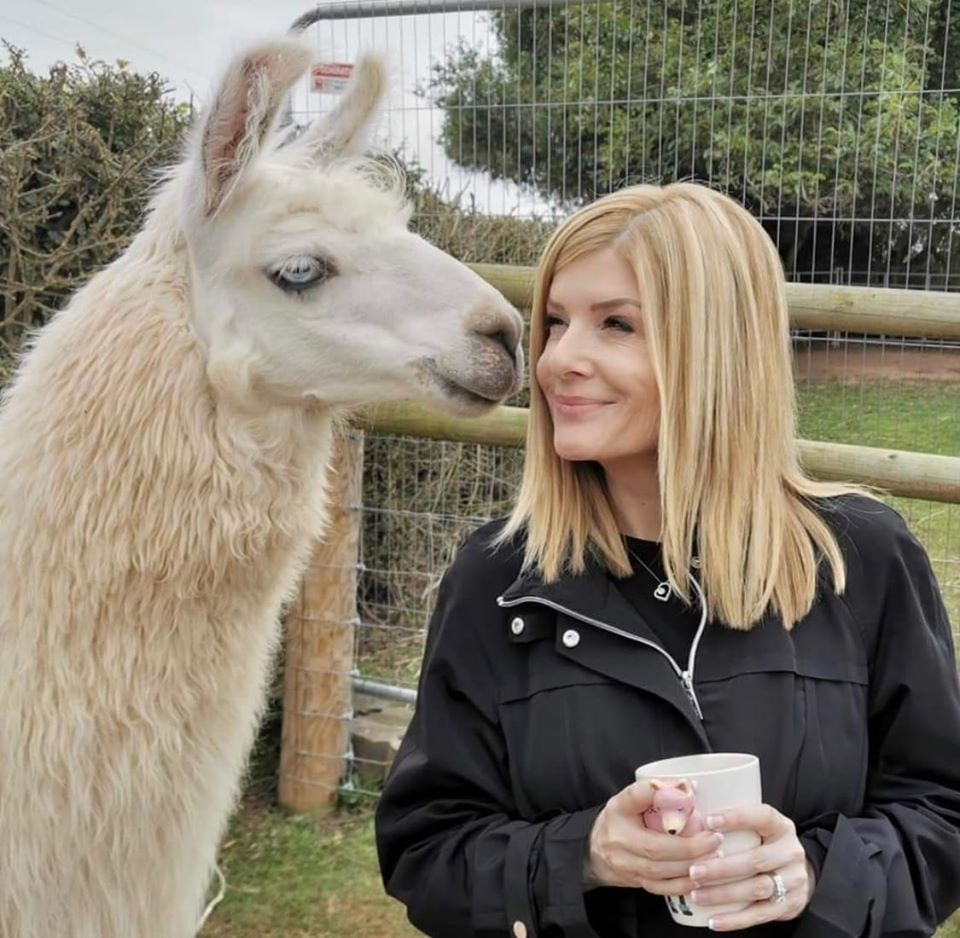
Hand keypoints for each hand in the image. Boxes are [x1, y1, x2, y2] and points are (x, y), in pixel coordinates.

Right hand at [585, 780, 724, 894]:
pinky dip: (682, 885)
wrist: (594, 851)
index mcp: (619, 811)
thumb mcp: (629, 800)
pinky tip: (699, 878)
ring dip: (690, 866)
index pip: (636, 796)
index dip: (663, 794)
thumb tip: (688, 786)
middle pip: (655, 847)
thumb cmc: (618, 820)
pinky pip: (661, 888)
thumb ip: (654, 792)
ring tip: (715, 856)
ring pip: (660, 871)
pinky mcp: (636, 882)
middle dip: (689, 846)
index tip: (690, 791)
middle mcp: (620, 839)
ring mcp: (626, 864)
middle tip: (714, 838)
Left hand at [686, 804, 815, 930]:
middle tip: (693, 871)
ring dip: (724, 894)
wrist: (797, 874)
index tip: (709, 822)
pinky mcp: (790, 906)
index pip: (762, 816)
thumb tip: (690, 811)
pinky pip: (760, 914)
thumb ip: (733, 823)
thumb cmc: (764, 844)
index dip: (736, 818)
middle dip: (722, 868)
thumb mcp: (758, 827)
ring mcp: (794, 881)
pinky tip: (714, 921)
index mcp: (781, 827)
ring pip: (758, 889)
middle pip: (757, 860)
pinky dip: (736, 919)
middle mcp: (791, 852)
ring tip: (697, 895)